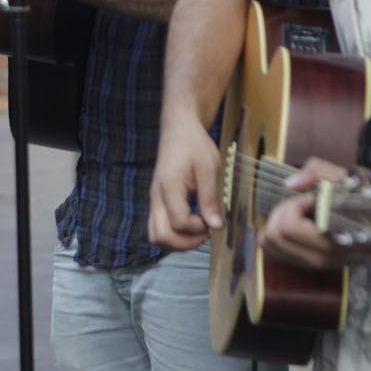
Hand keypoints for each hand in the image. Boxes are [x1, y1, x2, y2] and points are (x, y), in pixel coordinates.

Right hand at [148, 116, 225, 250]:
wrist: (179, 128)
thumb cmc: (194, 144)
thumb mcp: (209, 168)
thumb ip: (210, 198)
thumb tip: (216, 226)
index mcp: (169, 187)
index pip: (179, 223)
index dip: (198, 229)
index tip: (213, 220)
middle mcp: (156, 196)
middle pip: (160, 236)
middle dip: (185, 243)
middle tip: (205, 233)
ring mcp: (154, 199)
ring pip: (155, 235)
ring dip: (176, 241)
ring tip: (197, 231)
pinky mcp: (157, 199)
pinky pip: (157, 226)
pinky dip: (173, 232)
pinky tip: (191, 223)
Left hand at [258, 157, 349, 270]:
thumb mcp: (349, 176)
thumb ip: (317, 172)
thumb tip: (290, 184)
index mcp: (332, 238)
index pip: (289, 226)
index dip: (295, 204)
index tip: (314, 196)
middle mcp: (321, 257)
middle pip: (274, 236)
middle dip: (282, 212)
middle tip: (302, 202)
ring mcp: (316, 264)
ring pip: (271, 247)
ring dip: (278, 224)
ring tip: (299, 212)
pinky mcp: (312, 266)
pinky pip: (278, 253)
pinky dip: (279, 236)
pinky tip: (296, 223)